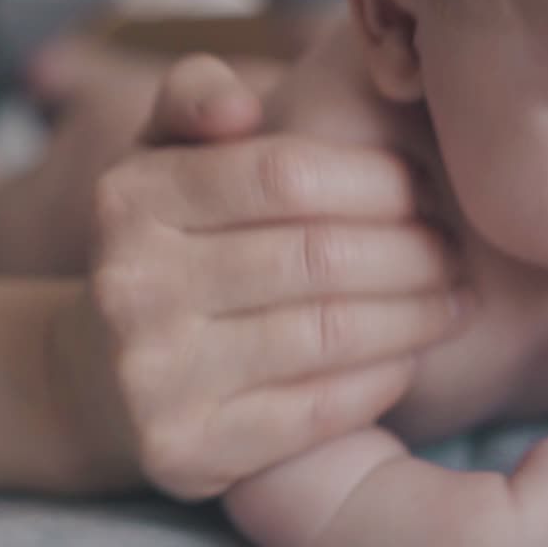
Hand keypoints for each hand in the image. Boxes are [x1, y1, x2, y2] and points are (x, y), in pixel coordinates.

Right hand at [52, 56, 470, 499]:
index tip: (424, 187)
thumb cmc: (163, 245)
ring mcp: (154, 376)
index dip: (377, 179)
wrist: (92, 379)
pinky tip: (409, 357)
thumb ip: (193, 96)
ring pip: (331, 333)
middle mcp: (131, 285)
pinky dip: (382, 379)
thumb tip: (240, 105)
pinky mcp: (187, 450)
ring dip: (416, 314)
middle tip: (455, 249)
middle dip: (414, 250)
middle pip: (319, 256)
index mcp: (132, 198)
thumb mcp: (157, 155)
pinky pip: (319, 410)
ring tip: (455, 299)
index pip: (287, 174)